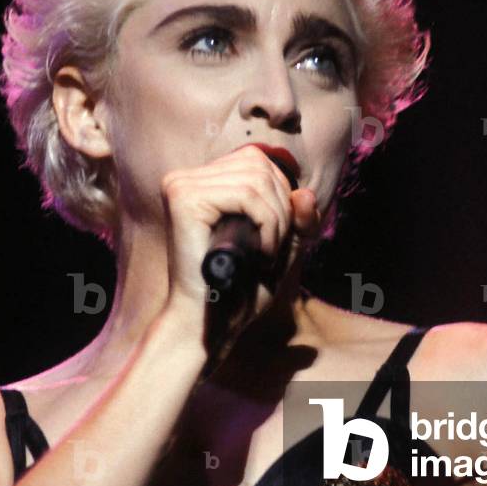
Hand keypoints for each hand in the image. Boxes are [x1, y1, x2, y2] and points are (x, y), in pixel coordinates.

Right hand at [158, 145, 320, 342]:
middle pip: (258, 164)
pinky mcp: (183, 198)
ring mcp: (180, 185)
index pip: (256, 160)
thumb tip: (305, 194)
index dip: (281, 195)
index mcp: (200, 183)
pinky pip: (245, 194)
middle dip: (282, 209)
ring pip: (256, 179)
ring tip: (266, 255)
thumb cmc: (238, 291)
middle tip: (273, 251)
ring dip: (276, 221)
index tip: (277, 238)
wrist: (208, 325)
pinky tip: (259, 255)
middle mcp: (185, 178)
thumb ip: (297, 220)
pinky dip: (267, 224)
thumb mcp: (279, 247)